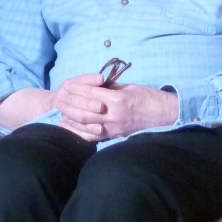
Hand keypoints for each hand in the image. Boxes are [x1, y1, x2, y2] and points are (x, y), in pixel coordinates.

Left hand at [53, 74, 177, 140]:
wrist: (162, 115)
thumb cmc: (148, 97)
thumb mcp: (129, 87)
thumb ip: (110, 87)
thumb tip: (94, 86)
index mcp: (118, 100)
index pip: (91, 94)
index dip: (78, 89)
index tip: (68, 85)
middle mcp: (113, 115)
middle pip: (84, 110)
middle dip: (70, 104)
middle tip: (59, 99)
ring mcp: (112, 128)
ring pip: (85, 124)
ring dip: (70, 118)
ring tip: (59, 112)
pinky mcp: (113, 135)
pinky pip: (91, 136)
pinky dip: (77, 132)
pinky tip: (66, 127)